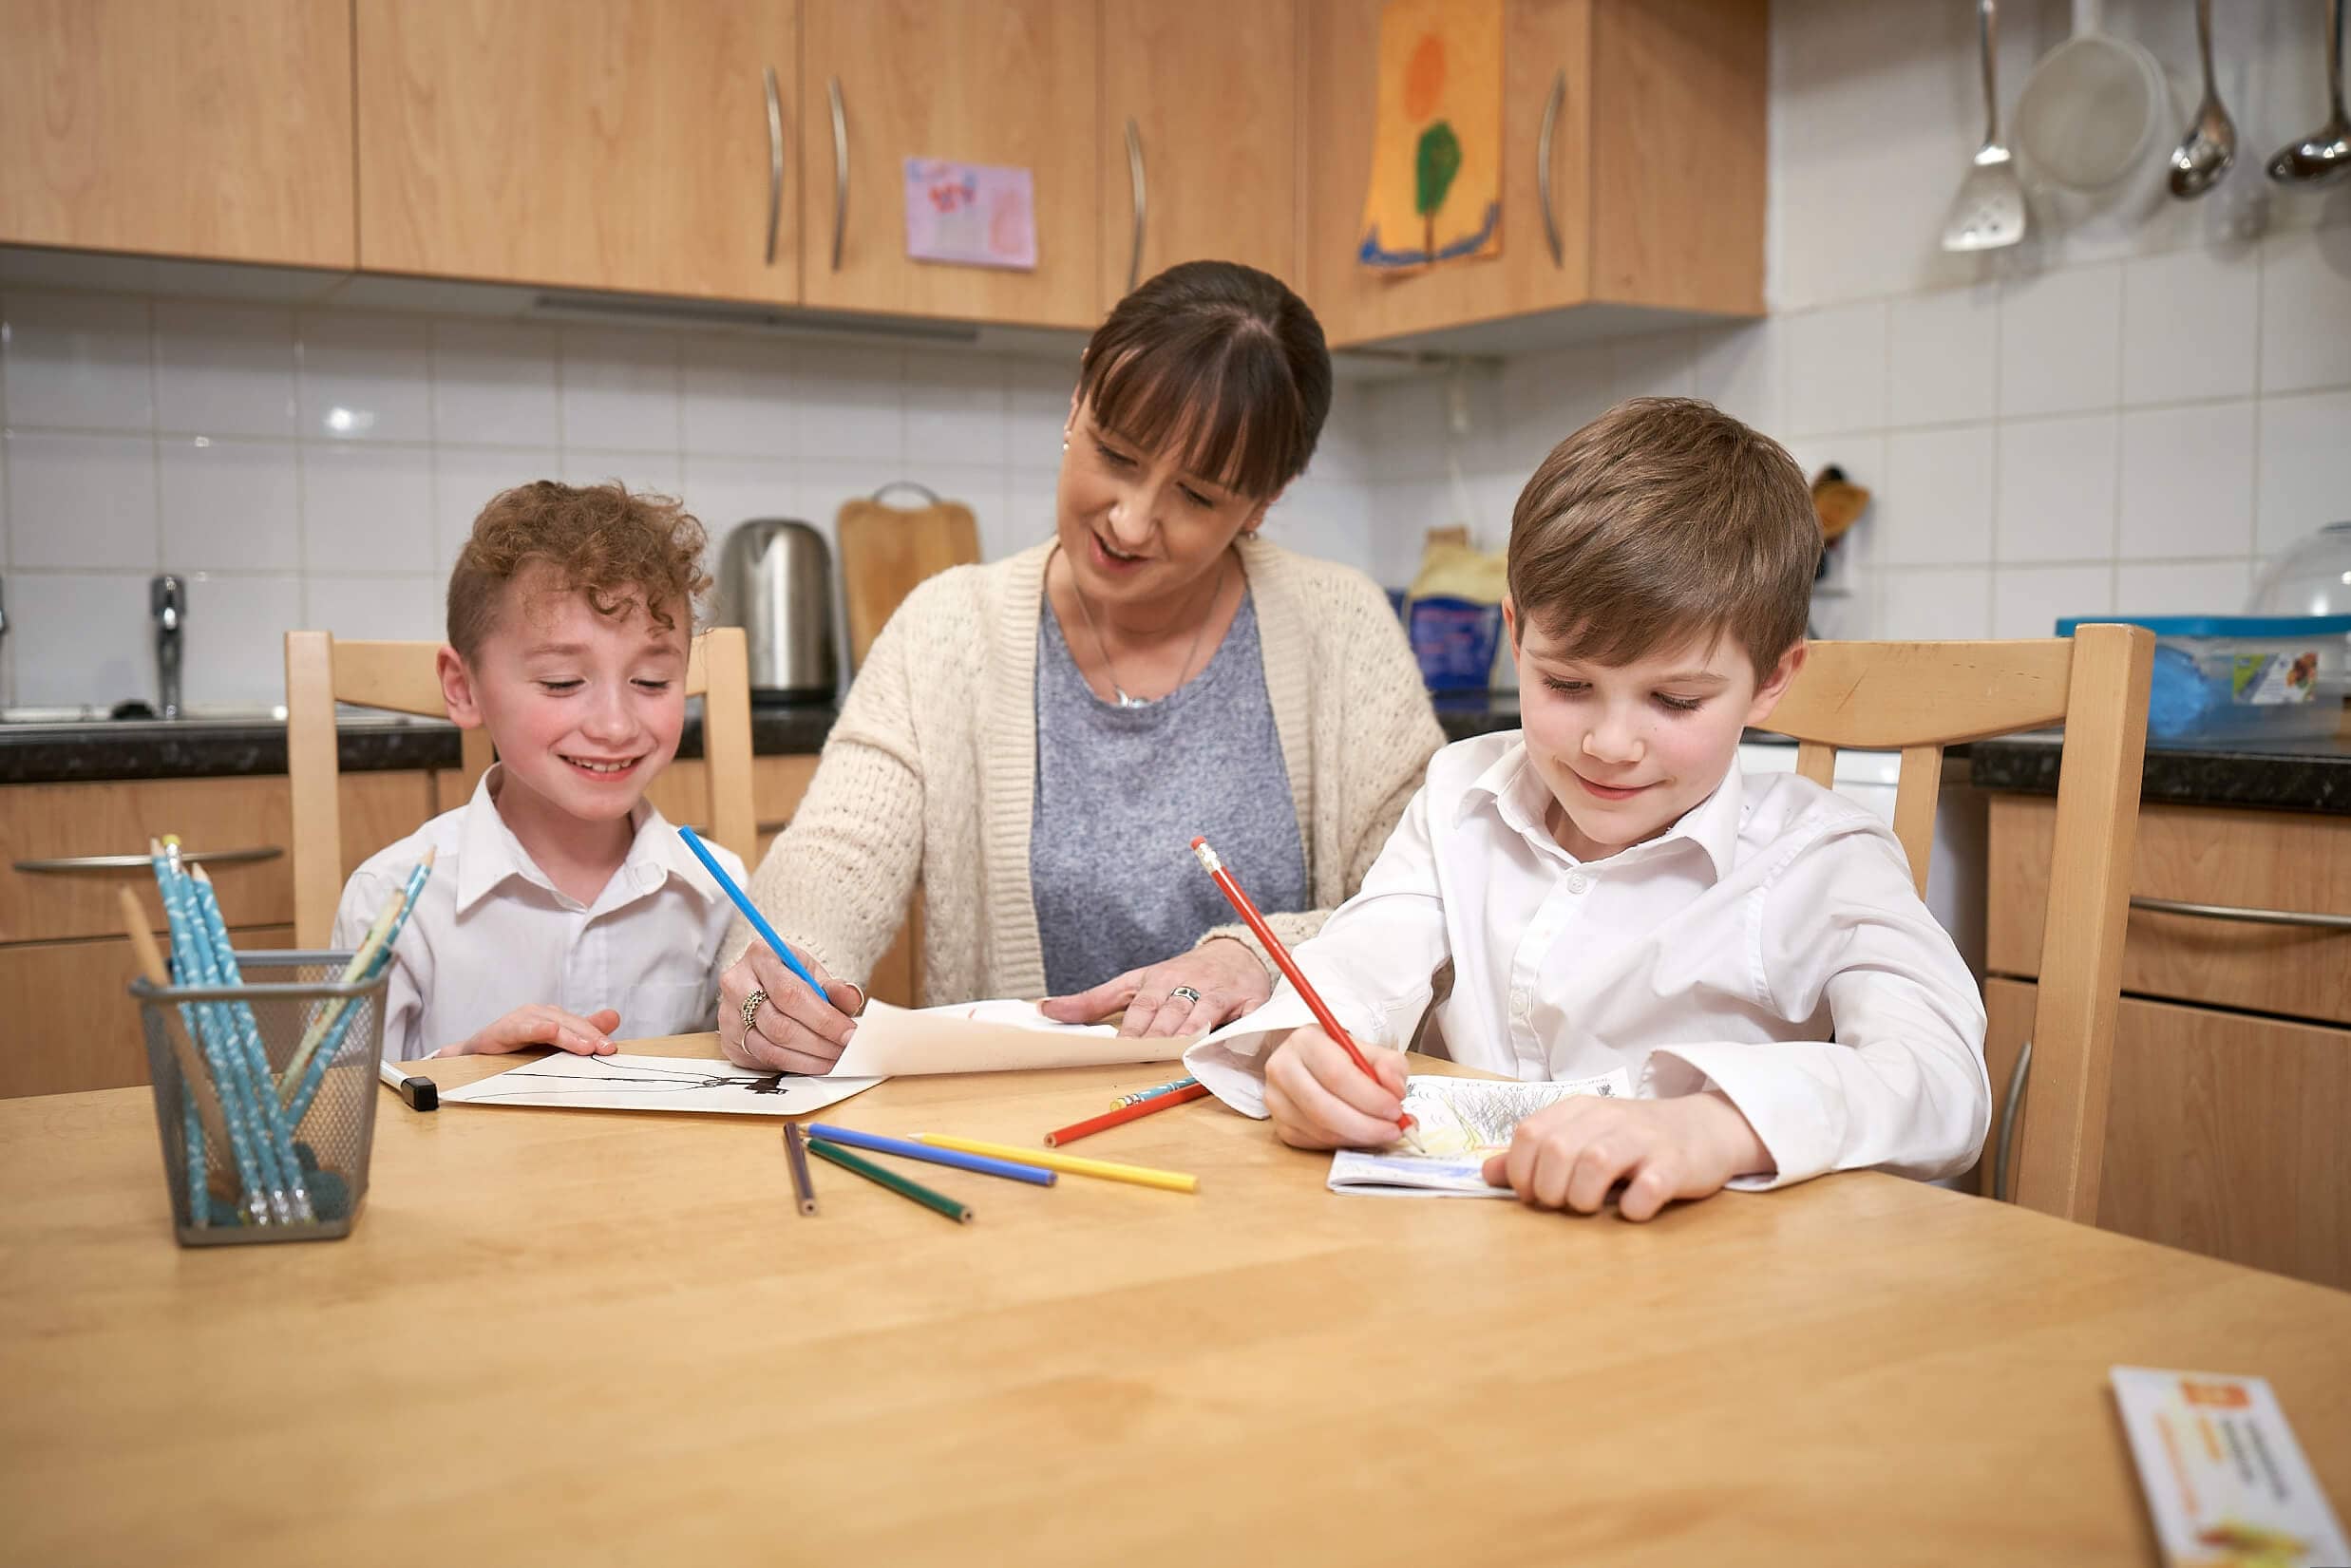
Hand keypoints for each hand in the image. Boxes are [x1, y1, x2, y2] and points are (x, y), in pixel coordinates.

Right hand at [450, 1004, 621, 1056]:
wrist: (477, 1055)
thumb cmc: (516, 1048)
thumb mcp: (552, 1042)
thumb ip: (582, 1030)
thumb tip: (614, 1016)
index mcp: (554, 1017)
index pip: (581, 1026)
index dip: (597, 1035)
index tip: (613, 1049)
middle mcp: (540, 1014)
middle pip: (570, 1023)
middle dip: (590, 1036)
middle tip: (607, 1049)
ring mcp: (522, 1019)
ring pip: (551, 1025)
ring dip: (569, 1035)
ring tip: (587, 1046)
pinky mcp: (503, 1029)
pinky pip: (522, 1029)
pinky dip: (536, 1029)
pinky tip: (549, 1031)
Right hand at [717, 943, 862, 1074]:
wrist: (763, 985)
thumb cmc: (792, 978)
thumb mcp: (814, 974)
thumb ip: (835, 988)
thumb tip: (852, 999)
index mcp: (761, 956)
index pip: (791, 994)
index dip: (824, 1019)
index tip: (849, 1034)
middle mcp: (736, 983)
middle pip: (779, 1024)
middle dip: (819, 1043)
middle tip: (844, 1051)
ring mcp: (728, 1014)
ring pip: (770, 1047)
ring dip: (808, 1059)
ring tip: (834, 1059)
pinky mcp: (728, 1040)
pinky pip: (763, 1060)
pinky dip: (794, 1065)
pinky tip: (814, 1063)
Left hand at [1039, 936, 1272, 1038]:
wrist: (1234, 953)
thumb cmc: (1178, 975)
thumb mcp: (1134, 982)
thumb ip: (1093, 1001)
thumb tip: (1045, 1010)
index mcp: (1157, 980)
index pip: (1142, 1008)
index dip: (1133, 1029)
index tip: (1120, 1048)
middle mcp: (1187, 984)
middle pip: (1170, 1014)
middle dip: (1158, 1035)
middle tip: (1146, 1056)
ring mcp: (1219, 993)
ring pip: (1203, 1015)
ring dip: (1191, 1034)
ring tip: (1179, 1053)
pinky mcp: (1248, 1001)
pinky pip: (1244, 1018)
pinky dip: (1238, 1030)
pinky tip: (1229, 1043)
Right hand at [1264, 1025, 1409, 1148]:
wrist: (1313, 1066)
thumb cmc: (1342, 1058)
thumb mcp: (1371, 1051)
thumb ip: (1390, 1065)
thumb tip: (1395, 1090)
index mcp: (1305, 1041)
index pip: (1336, 1074)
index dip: (1369, 1097)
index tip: (1395, 1109)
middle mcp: (1282, 1068)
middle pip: (1323, 1107)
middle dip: (1365, 1125)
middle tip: (1394, 1129)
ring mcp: (1276, 1100)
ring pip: (1319, 1129)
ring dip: (1358, 1137)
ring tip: (1384, 1132)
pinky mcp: (1280, 1125)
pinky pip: (1314, 1142)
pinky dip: (1343, 1143)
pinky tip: (1360, 1135)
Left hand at [1479, 1092, 1771, 1221]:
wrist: (1704, 1128)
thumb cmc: (1633, 1140)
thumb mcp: (1582, 1136)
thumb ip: (1535, 1155)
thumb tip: (1488, 1172)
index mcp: (1580, 1110)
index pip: (1530, 1133)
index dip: (1520, 1170)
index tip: (1531, 1194)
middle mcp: (1609, 1118)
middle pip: (1557, 1151)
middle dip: (1549, 1189)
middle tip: (1563, 1203)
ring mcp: (1644, 1140)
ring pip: (1595, 1163)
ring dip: (1583, 1197)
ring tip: (1590, 1206)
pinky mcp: (1676, 1164)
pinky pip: (1648, 1188)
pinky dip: (1634, 1206)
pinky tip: (1632, 1208)